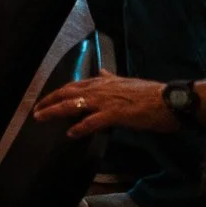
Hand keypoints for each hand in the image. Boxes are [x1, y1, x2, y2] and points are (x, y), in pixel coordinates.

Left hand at [34, 74, 169, 137]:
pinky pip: (92, 122)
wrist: (170, 100)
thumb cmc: (151, 94)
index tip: (44, 100)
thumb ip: (111, 79)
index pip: (72, 85)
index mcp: (103, 82)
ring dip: (54, 112)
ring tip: (41, 118)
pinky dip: (80, 127)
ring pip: (73, 105)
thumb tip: (102, 73)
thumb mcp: (127, 82)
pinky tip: (71, 133)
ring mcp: (106, 102)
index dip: (56, 93)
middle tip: (35, 111)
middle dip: (48, 101)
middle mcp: (100, 89)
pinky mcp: (116, 114)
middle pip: (66, 93)